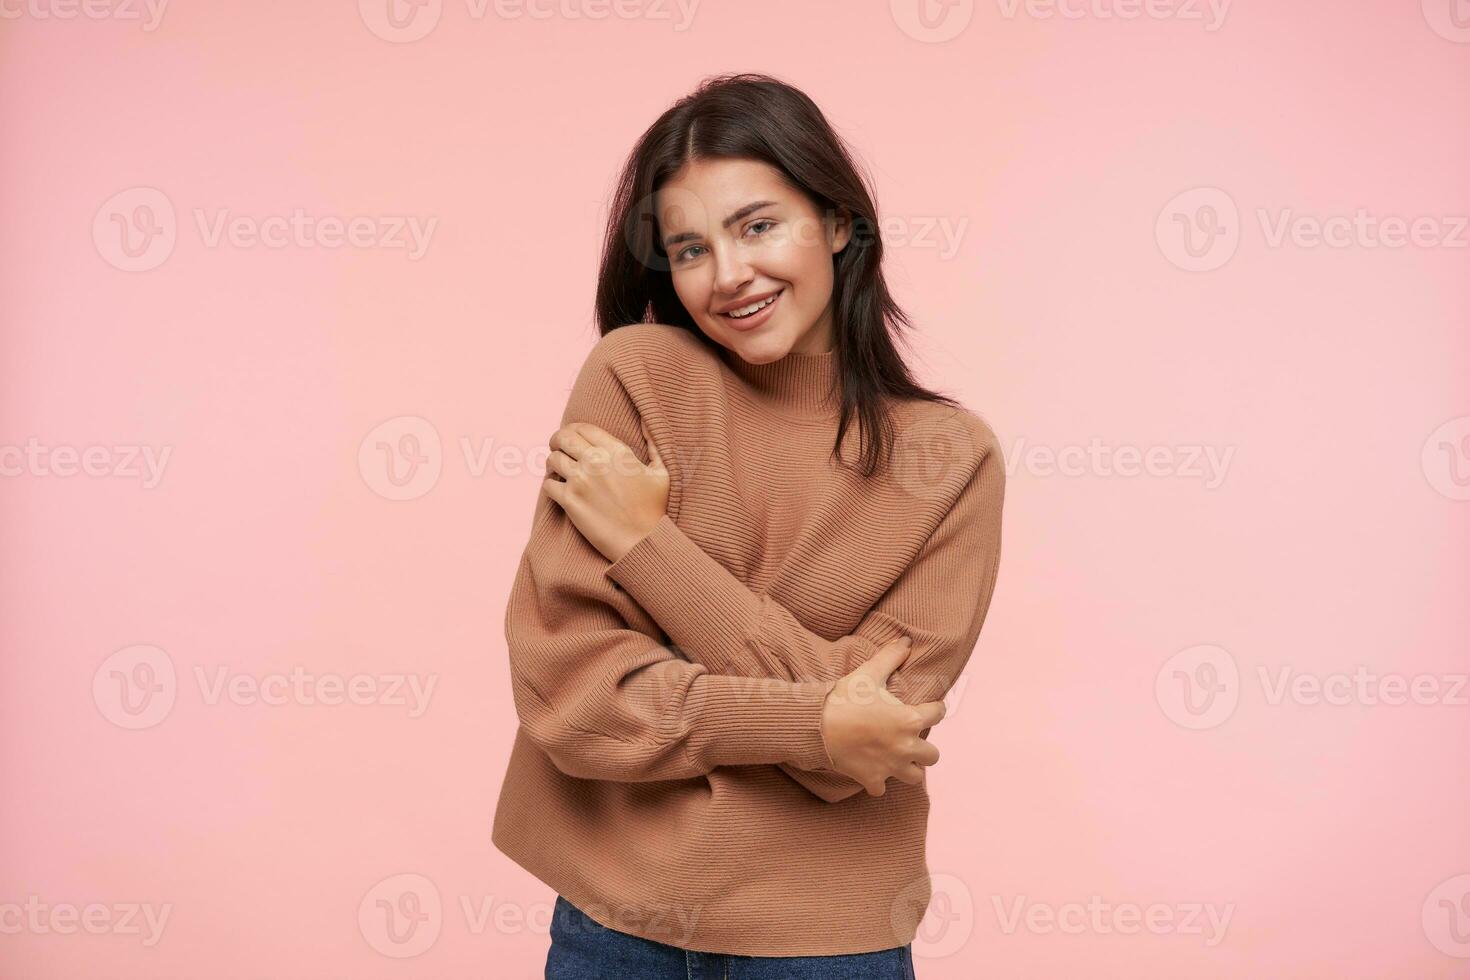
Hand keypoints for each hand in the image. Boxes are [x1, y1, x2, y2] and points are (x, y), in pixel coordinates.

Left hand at [543, 419, 669, 562]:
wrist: (644, 542)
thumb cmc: (657, 509)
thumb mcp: (664, 472)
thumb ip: (654, 444)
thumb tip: (647, 421)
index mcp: (616, 451)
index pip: (583, 427)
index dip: (574, 429)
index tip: (574, 436)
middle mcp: (595, 462)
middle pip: (562, 438)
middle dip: (558, 440)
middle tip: (558, 447)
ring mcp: (580, 481)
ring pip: (552, 460)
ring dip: (554, 463)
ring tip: (559, 469)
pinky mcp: (570, 501)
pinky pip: (548, 485)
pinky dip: (551, 485)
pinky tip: (560, 489)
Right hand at [818, 637, 944, 796]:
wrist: (815, 726)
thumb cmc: (844, 698)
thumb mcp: (869, 673)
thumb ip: (891, 656)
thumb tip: (907, 640)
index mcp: (910, 720)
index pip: (938, 714)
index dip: (934, 708)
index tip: (928, 707)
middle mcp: (906, 747)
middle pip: (933, 755)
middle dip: (925, 746)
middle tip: (911, 737)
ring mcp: (890, 767)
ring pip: (916, 777)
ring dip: (910, 768)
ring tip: (898, 757)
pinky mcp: (872, 780)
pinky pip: (882, 789)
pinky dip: (879, 782)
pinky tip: (873, 771)